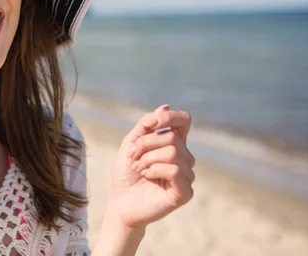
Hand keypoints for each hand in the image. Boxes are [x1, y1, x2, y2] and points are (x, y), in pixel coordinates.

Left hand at [108, 104, 195, 229]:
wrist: (120, 201)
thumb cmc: (126, 172)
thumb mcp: (132, 142)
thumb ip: (147, 124)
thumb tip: (166, 105)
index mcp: (174, 143)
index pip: (184, 120)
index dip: (167, 118)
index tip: (146, 126)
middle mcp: (184, 157)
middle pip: (172, 137)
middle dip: (145, 144)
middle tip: (133, 157)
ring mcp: (187, 175)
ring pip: (173, 152)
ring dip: (147, 159)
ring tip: (139, 169)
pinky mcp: (186, 192)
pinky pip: (175, 170)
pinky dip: (155, 170)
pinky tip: (148, 177)